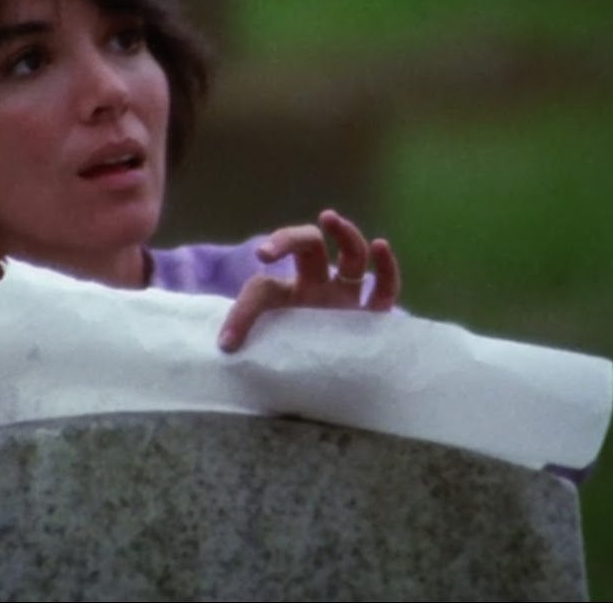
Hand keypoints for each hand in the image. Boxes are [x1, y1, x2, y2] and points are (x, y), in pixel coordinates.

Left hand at [218, 209, 399, 351]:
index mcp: (287, 299)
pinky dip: (386, 267)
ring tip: (329, 218)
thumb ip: (249, 342)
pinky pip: (384, 289)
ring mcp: (346, 300)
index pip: (265, 287)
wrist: (322, 394)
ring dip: (342, 234)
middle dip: (290, 238)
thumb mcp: (264, 353)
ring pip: (351, 256)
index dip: (242, 311)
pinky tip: (381, 247)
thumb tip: (226, 346)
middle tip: (270, 250)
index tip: (230, 335)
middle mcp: (317, 291)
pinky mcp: (371, 319)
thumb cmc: (290, 367)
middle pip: (308, 248)